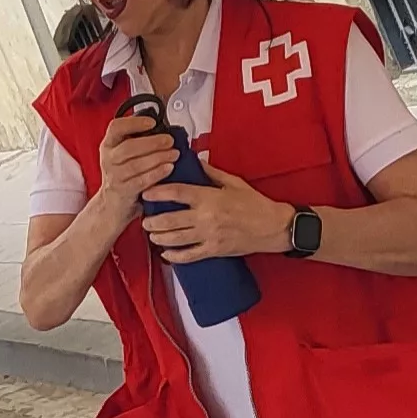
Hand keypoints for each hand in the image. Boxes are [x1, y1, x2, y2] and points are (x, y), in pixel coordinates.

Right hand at [96, 111, 179, 199]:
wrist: (114, 203)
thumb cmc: (125, 174)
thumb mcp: (125, 154)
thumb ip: (138, 139)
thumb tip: (163, 127)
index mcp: (109, 144)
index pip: (116, 127)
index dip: (134, 123)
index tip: (152, 122)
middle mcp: (109, 159)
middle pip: (128, 147)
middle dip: (152, 142)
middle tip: (170, 141)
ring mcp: (114, 176)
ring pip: (135, 165)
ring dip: (158, 158)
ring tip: (174, 154)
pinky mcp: (123, 191)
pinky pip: (141, 181)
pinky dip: (156, 173)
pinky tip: (168, 168)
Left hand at [140, 167, 294, 263]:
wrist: (272, 226)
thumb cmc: (254, 203)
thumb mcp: (233, 182)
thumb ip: (211, 172)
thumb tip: (194, 161)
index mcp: (209, 197)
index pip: (177, 193)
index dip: (158, 192)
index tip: (146, 193)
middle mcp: (206, 217)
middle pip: (171, 220)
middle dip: (153, 221)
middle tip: (144, 220)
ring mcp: (209, 235)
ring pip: (176, 239)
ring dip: (160, 238)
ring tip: (152, 235)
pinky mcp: (214, 250)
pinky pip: (189, 256)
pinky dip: (175, 257)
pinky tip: (166, 254)